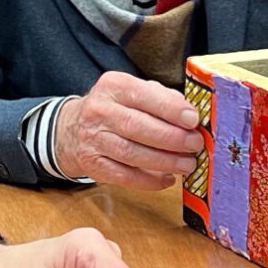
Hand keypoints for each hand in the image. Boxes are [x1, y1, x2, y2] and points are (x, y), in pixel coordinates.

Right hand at [55, 71, 202, 189]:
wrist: (72, 130)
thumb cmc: (117, 110)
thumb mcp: (134, 93)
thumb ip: (162, 99)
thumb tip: (191, 116)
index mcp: (114, 86)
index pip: (143, 95)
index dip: (170, 109)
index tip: (192, 120)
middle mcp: (100, 111)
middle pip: (138, 126)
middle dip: (172, 138)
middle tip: (195, 145)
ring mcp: (94, 139)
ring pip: (132, 153)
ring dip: (165, 161)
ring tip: (187, 164)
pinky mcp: (94, 164)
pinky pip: (125, 176)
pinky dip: (150, 181)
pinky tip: (168, 179)